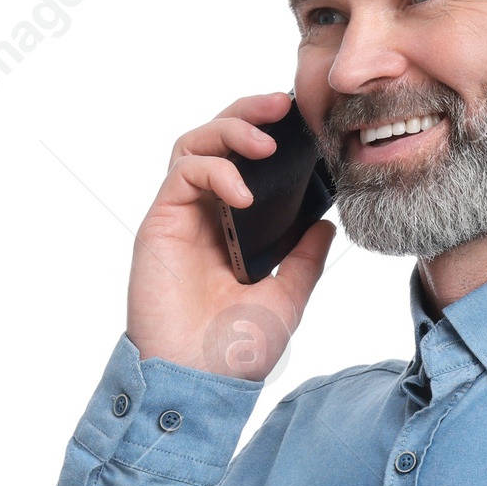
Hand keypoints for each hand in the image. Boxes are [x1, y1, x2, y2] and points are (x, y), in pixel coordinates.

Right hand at [126, 91, 334, 377]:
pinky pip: (183, 173)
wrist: (200, 381)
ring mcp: (181, 218)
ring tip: (265, 144)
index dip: (269, 135)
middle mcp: (205, 217)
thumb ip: (304, 259)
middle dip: (249, 114)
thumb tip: (326, 224)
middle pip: (218, 141)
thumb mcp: (287, 298)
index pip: (248, 165)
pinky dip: (215, 169)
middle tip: (282, 105)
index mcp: (235, 230)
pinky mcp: (160, 223)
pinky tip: (242, 191)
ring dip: (231, 130)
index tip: (302, 123)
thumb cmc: (235, 350)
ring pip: (196, 145)